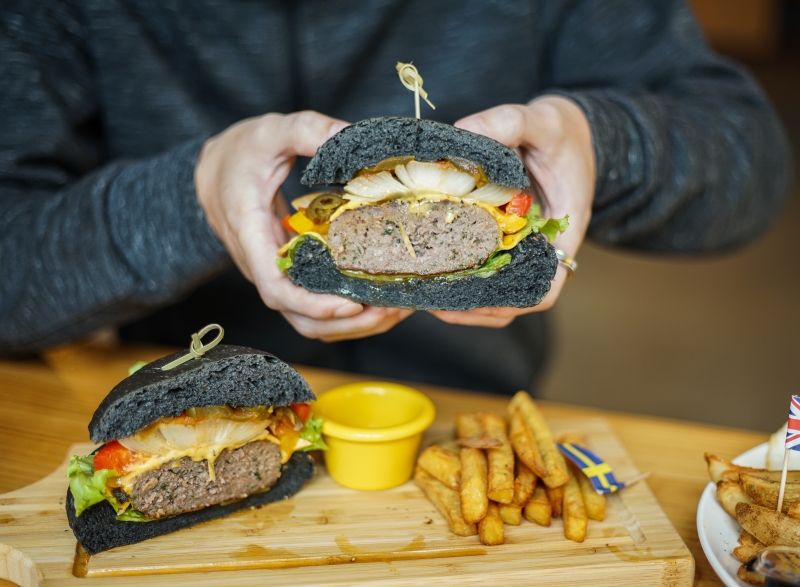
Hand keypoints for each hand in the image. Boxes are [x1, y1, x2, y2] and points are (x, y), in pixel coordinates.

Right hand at [195, 111, 412, 340]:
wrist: (212, 171)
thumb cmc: (238, 153)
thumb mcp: (270, 132)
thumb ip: (307, 130)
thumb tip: (349, 133)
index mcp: (251, 234)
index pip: (275, 287)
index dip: (312, 304)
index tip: (349, 303)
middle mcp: (262, 264)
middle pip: (298, 317)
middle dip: (344, 322)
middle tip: (389, 309)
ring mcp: (277, 272)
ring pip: (308, 319)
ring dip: (350, 324)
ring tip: (392, 309)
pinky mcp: (291, 272)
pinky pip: (316, 304)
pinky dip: (346, 311)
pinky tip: (379, 297)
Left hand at [430, 96, 594, 327]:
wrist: (565, 131)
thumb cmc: (563, 132)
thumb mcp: (542, 120)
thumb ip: (509, 122)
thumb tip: (463, 129)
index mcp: (562, 232)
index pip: (547, 286)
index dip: (515, 303)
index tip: (478, 301)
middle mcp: (540, 249)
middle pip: (513, 299)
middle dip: (475, 308)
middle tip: (435, 303)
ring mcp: (518, 247)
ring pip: (495, 290)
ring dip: (464, 300)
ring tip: (426, 295)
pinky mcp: (499, 239)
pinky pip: (482, 266)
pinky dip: (460, 274)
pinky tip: (430, 269)